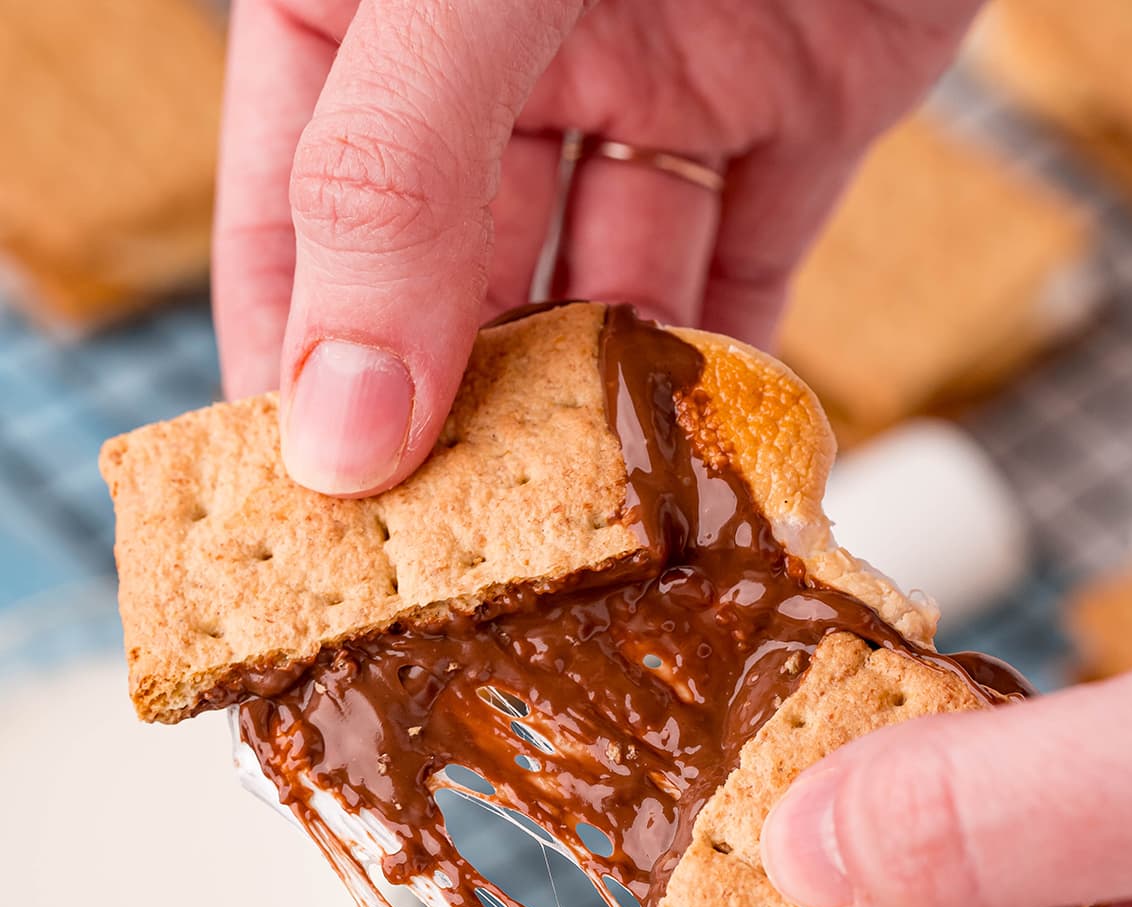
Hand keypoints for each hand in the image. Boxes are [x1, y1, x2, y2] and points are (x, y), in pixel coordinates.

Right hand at [214, 0, 977, 495]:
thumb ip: (392, 181)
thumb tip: (339, 432)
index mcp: (364, 8)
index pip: (297, 228)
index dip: (297, 386)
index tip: (311, 538)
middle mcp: (495, 56)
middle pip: (451, 287)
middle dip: (456, 433)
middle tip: (460, 583)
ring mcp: (647, 79)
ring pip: (601, 294)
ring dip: (598, 420)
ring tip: (589, 556)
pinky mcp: (794, 102)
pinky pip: (744, 265)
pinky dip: (731, 367)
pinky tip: (711, 468)